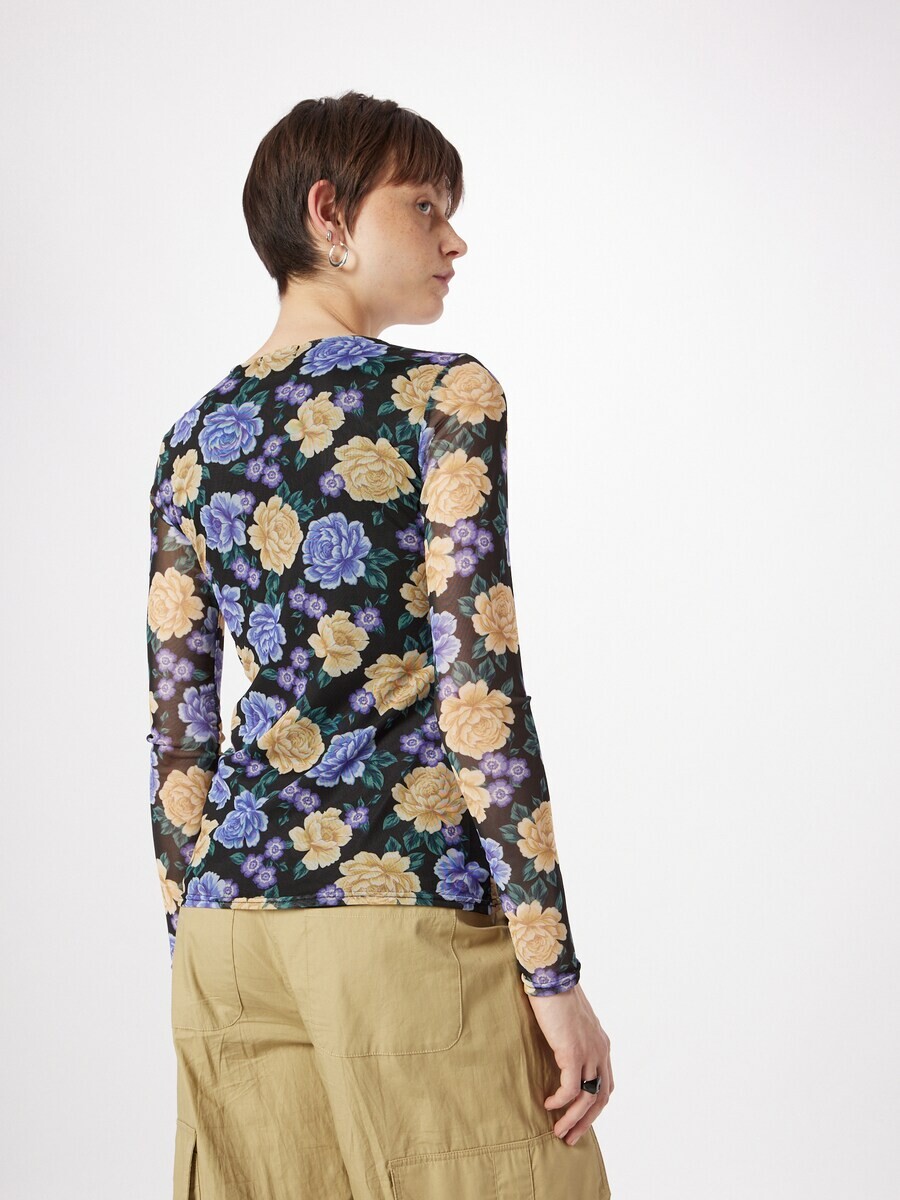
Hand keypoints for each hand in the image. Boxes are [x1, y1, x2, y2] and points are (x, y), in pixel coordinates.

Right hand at [527, 983, 613, 1145]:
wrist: (552, 978)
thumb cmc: (556, 997)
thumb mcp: (571, 1024)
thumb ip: (573, 1041)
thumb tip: (562, 1057)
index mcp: (602, 1045)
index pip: (606, 1085)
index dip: (594, 1107)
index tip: (579, 1120)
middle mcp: (600, 1051)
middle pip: (600, 1097)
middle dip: (586, 1121)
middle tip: (570, 1138)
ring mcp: (589, 1052)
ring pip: (587, 1098)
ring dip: (573, 1119)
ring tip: (558, 1131)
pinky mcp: (573, 1052)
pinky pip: (570, 1088)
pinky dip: (561, 1102)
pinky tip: (549, 1105)